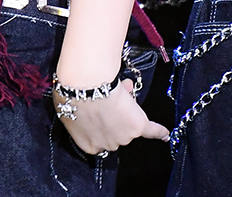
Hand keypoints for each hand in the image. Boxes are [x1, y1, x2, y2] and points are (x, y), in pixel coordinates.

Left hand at [54, 79, 168, 154]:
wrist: (86, 85)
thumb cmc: (71, 93)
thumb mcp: (67, 107)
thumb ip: (79, 114)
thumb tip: (89, 109)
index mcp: (88, 145)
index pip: (97, 137)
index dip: (98, 121)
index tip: (97, 108)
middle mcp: (107, 146)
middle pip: (113, 130)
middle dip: (111, 114)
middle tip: (106, 94)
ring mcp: (124, 137)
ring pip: (127, 121)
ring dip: (125, 106)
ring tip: (118, 88)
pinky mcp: (138, 125)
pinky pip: (151, 130)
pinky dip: (158, 131)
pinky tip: (165, 134)